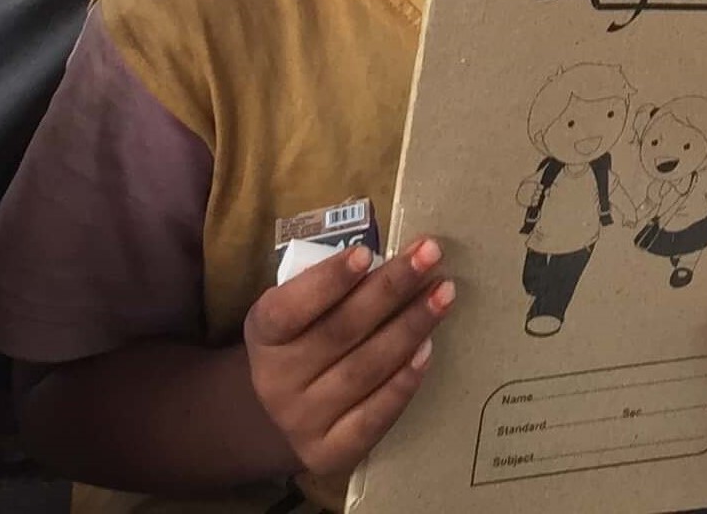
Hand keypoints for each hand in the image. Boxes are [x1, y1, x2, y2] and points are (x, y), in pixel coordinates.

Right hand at [243, 239, 453, 495]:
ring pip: (363, 369)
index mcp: (263, 334)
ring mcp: (301, 421)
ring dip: (410, 327)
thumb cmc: (303, 338)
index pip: (289, 308)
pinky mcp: (330, 453)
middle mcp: (276, 381)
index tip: (366, 253)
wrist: (281, 414)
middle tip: (430, 255)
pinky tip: (427, 349)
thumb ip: (330, 283)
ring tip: (443, 294)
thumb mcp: (298, 306)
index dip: (327, 281)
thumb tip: (392, 257)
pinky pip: (373, 416)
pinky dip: (403, 382)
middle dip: (391, 288)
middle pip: (340, 331)